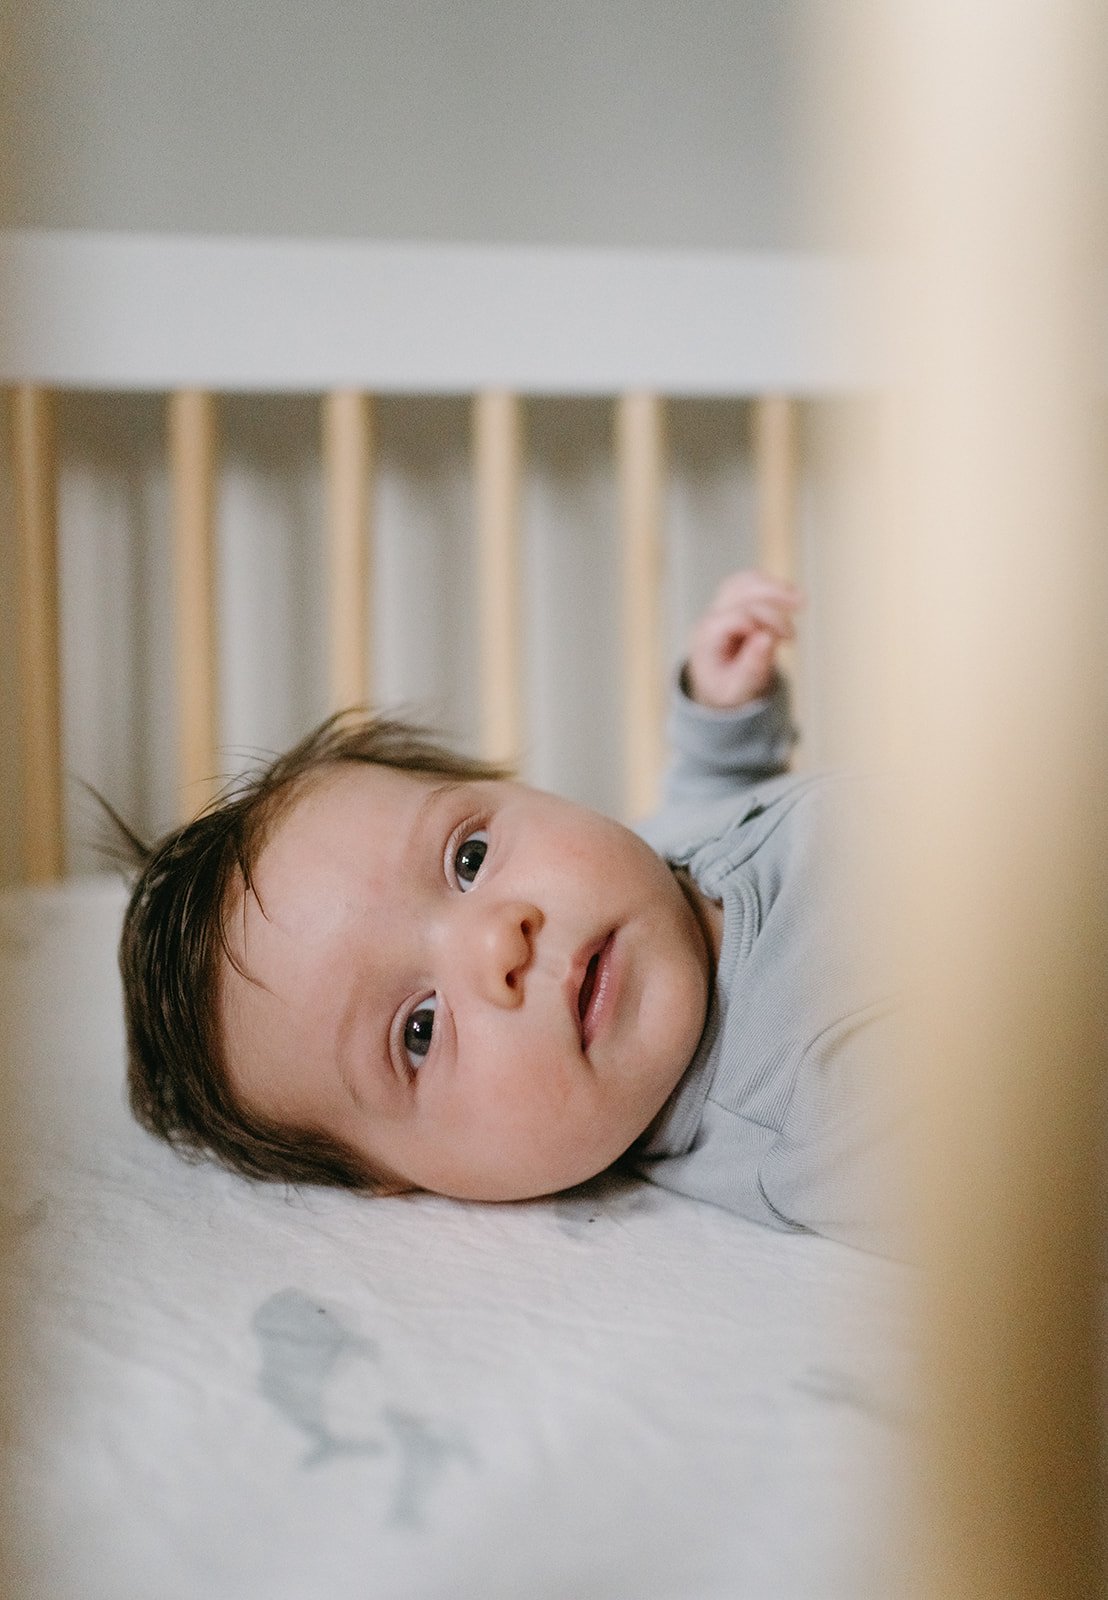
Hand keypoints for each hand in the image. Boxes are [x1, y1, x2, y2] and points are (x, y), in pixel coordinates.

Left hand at [685, 571, 800, 709]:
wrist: (716, 687)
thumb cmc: (726, 688)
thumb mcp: (738, 688)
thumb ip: (751, 666)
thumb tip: (768, 638)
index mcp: (707, 638)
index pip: (739, 616)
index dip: (767, 621)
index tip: (787, 640)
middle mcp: (711, 618)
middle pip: (740, 592)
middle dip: (773, 598)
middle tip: (801, 608)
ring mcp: (719, 608)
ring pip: (744, 582)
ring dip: (773, 587)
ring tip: (800, 599)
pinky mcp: (731, 604)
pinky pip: (747, 583)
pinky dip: (768, 585)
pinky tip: (789, 593)